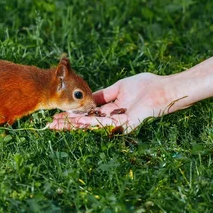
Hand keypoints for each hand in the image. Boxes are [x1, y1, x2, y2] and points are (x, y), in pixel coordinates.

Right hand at [47, 72, 178, 132]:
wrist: (163, 90)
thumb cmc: (146, 86)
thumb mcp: (119, 87)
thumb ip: (104, 94)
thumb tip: (87, 97)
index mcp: (111, 110)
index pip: (87, 114)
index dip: (72, 114)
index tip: (56, 114)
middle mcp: (112, 119)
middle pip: (85, 123)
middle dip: (67, 123)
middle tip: (49, 125)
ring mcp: (117, 124)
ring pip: (90, 126)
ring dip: (72, 125)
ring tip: (57, 125)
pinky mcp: (124, 126)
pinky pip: (103, 124)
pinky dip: (88, 123)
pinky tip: (75, 121)